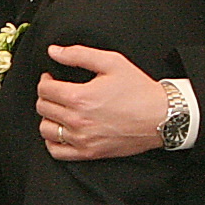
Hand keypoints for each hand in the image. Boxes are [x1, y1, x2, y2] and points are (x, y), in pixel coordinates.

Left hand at [34, 46, 163, 160]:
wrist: (162, 116)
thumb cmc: (139, 90)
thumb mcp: (112, 62)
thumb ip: (79, 54)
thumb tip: (54, 51)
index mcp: (80, 97)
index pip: (44, 89)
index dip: (46, 80)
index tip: (52, 78)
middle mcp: (78, 120)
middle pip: (43, 107)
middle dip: (47, 96)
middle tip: (57, 92)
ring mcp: (82, 139)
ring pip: (46, 129)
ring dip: (49, 118)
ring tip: (60, 110)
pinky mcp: (89, 153)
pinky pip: (56, 151)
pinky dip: (53, 141)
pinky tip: (62, 130)